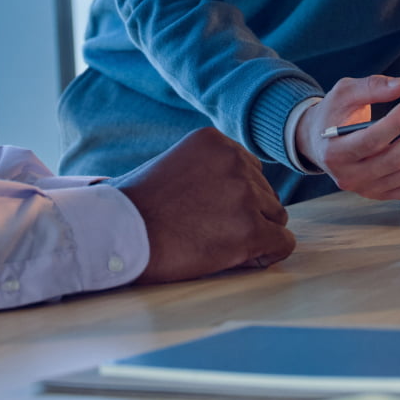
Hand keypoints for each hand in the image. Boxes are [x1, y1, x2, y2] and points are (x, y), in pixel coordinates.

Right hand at [114, 127, 295, 283]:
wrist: (117, 234)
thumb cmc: (135, 208)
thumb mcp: (172, 166)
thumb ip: (206, 169)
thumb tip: (231, 191)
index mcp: (215, 141)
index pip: (249, 170)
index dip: (233, 197)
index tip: (208, 212)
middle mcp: (235, 160)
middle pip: (265, 194)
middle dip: (246, 215)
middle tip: (209, 232)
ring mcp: (245, 194)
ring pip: (275, 218)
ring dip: (253, 234)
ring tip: (215, 244)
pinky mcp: (250, 229)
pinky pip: (282, 244)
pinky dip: (265, 255)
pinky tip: (237, 258)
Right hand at [293, 76, 399, 202]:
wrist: (321, 141)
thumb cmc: (334, 114)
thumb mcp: (344, 93)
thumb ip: (372, 86)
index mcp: (334, 152)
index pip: (371, 140)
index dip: (396, 123)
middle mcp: (348, 177)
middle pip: (395, 160)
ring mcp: (366, 189)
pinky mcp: (381, 195)